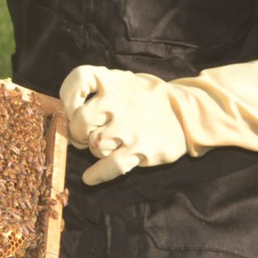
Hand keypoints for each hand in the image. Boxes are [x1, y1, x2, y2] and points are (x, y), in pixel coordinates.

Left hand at [58, 65, 188, 185]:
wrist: (189, 113)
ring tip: (105, 147)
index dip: (68, 96)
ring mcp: (130, 128)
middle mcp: (119, 103)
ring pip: (95, 145)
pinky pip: (111, 166)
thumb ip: (100, 88)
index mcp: (114, 82)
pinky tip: (90, 177)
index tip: (72, 107)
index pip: (79, 80)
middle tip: (83, 136)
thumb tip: (70, 108)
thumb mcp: (126, 81)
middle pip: (80, 122)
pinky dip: (97, 174)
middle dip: (77, 133)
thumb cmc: (148, 98)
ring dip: (95, 149)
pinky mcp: (141, 149)